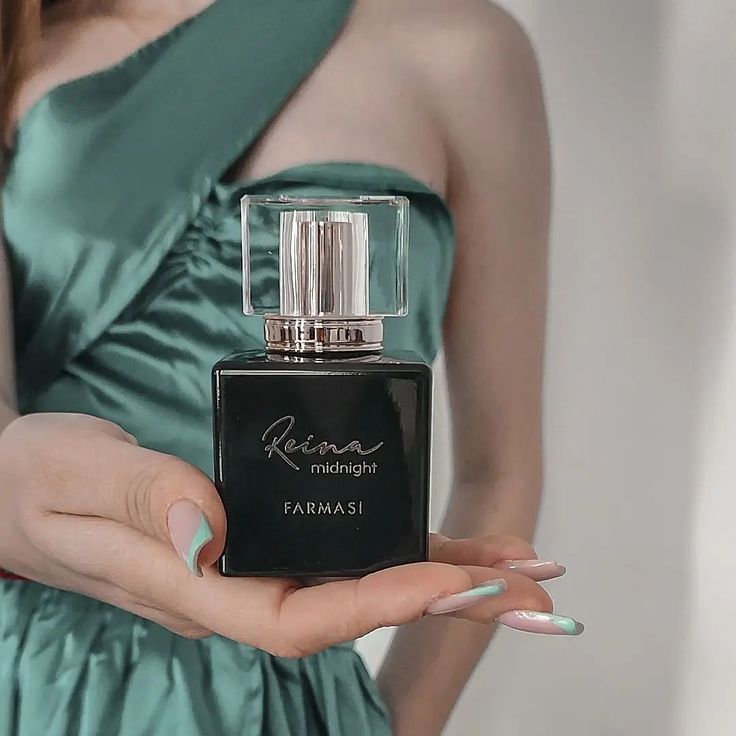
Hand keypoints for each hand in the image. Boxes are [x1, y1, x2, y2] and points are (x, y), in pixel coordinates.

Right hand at [0, 413, 573, 654]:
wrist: (18, 486)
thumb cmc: (36, 483)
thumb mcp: (75, 476)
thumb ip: (142, 500)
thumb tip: (213, 530)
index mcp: (191, 587)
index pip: (298, 617)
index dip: (377, 605)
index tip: (450, 583)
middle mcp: (232, 585)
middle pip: (351, 608)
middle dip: (441, 598)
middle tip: (524, 584)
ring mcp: (248, 564)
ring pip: (357, 580)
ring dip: (440, 574)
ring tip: (516, 565)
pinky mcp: (256, 535)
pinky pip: (338, 545)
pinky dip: (401, 543)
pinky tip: (451, 540)